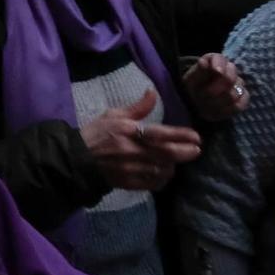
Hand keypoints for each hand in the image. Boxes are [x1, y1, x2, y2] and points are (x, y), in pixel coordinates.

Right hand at [80, 90, 201, 191]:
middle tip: (196, 150)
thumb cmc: (97, 133)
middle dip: (186, 152)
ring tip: (177, 160)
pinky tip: (164, 172)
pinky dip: (163, 179)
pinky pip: (154, 183)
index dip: (181, 136)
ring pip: (163, 169)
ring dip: (173, 165)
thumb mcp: (114, 114)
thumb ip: (138, 107)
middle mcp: (133, 150)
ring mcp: (132, 168)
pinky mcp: (129, 183)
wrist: (78, 158)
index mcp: (129, 131)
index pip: (161, 134)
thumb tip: (153, 92)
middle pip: (167, 153)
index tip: (196, 137)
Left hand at [182, 53, 249, 122]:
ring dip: (217, 101)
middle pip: (229, 78)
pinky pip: (240, 105)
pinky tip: (216, 111)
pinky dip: (227, 110)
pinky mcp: (242, 98)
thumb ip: (198, 71)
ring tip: (205, 104)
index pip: (220, 59)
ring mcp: (238, 85)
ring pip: (233, 94)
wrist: (197, 100)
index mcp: (215, 61)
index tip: (216, 71)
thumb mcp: (190, 79)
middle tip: (202, 95)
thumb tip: (203, 63)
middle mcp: (229, 70)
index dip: (219, 65)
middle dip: (214, 89)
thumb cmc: (193, 87)